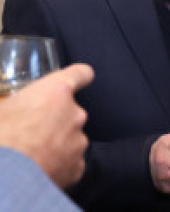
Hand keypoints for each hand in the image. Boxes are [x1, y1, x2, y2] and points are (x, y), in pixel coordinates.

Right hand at [0, 63, 92, 187]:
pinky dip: (59, 166)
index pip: (81, 74)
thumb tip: (11, 108)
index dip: (79, 77)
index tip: (75, 83)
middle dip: (55, 121)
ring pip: (71, 138)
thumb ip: (16, 103)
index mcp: (57, 91)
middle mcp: (75, 113)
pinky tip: (39, 170)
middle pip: (71, 112)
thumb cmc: (0, 137)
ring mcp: (79, 140)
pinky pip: (70, 162)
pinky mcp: (78, 166)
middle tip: (31, 133)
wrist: (4, 176)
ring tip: (32, 155)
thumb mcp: (2, 109)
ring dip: (57, 144)